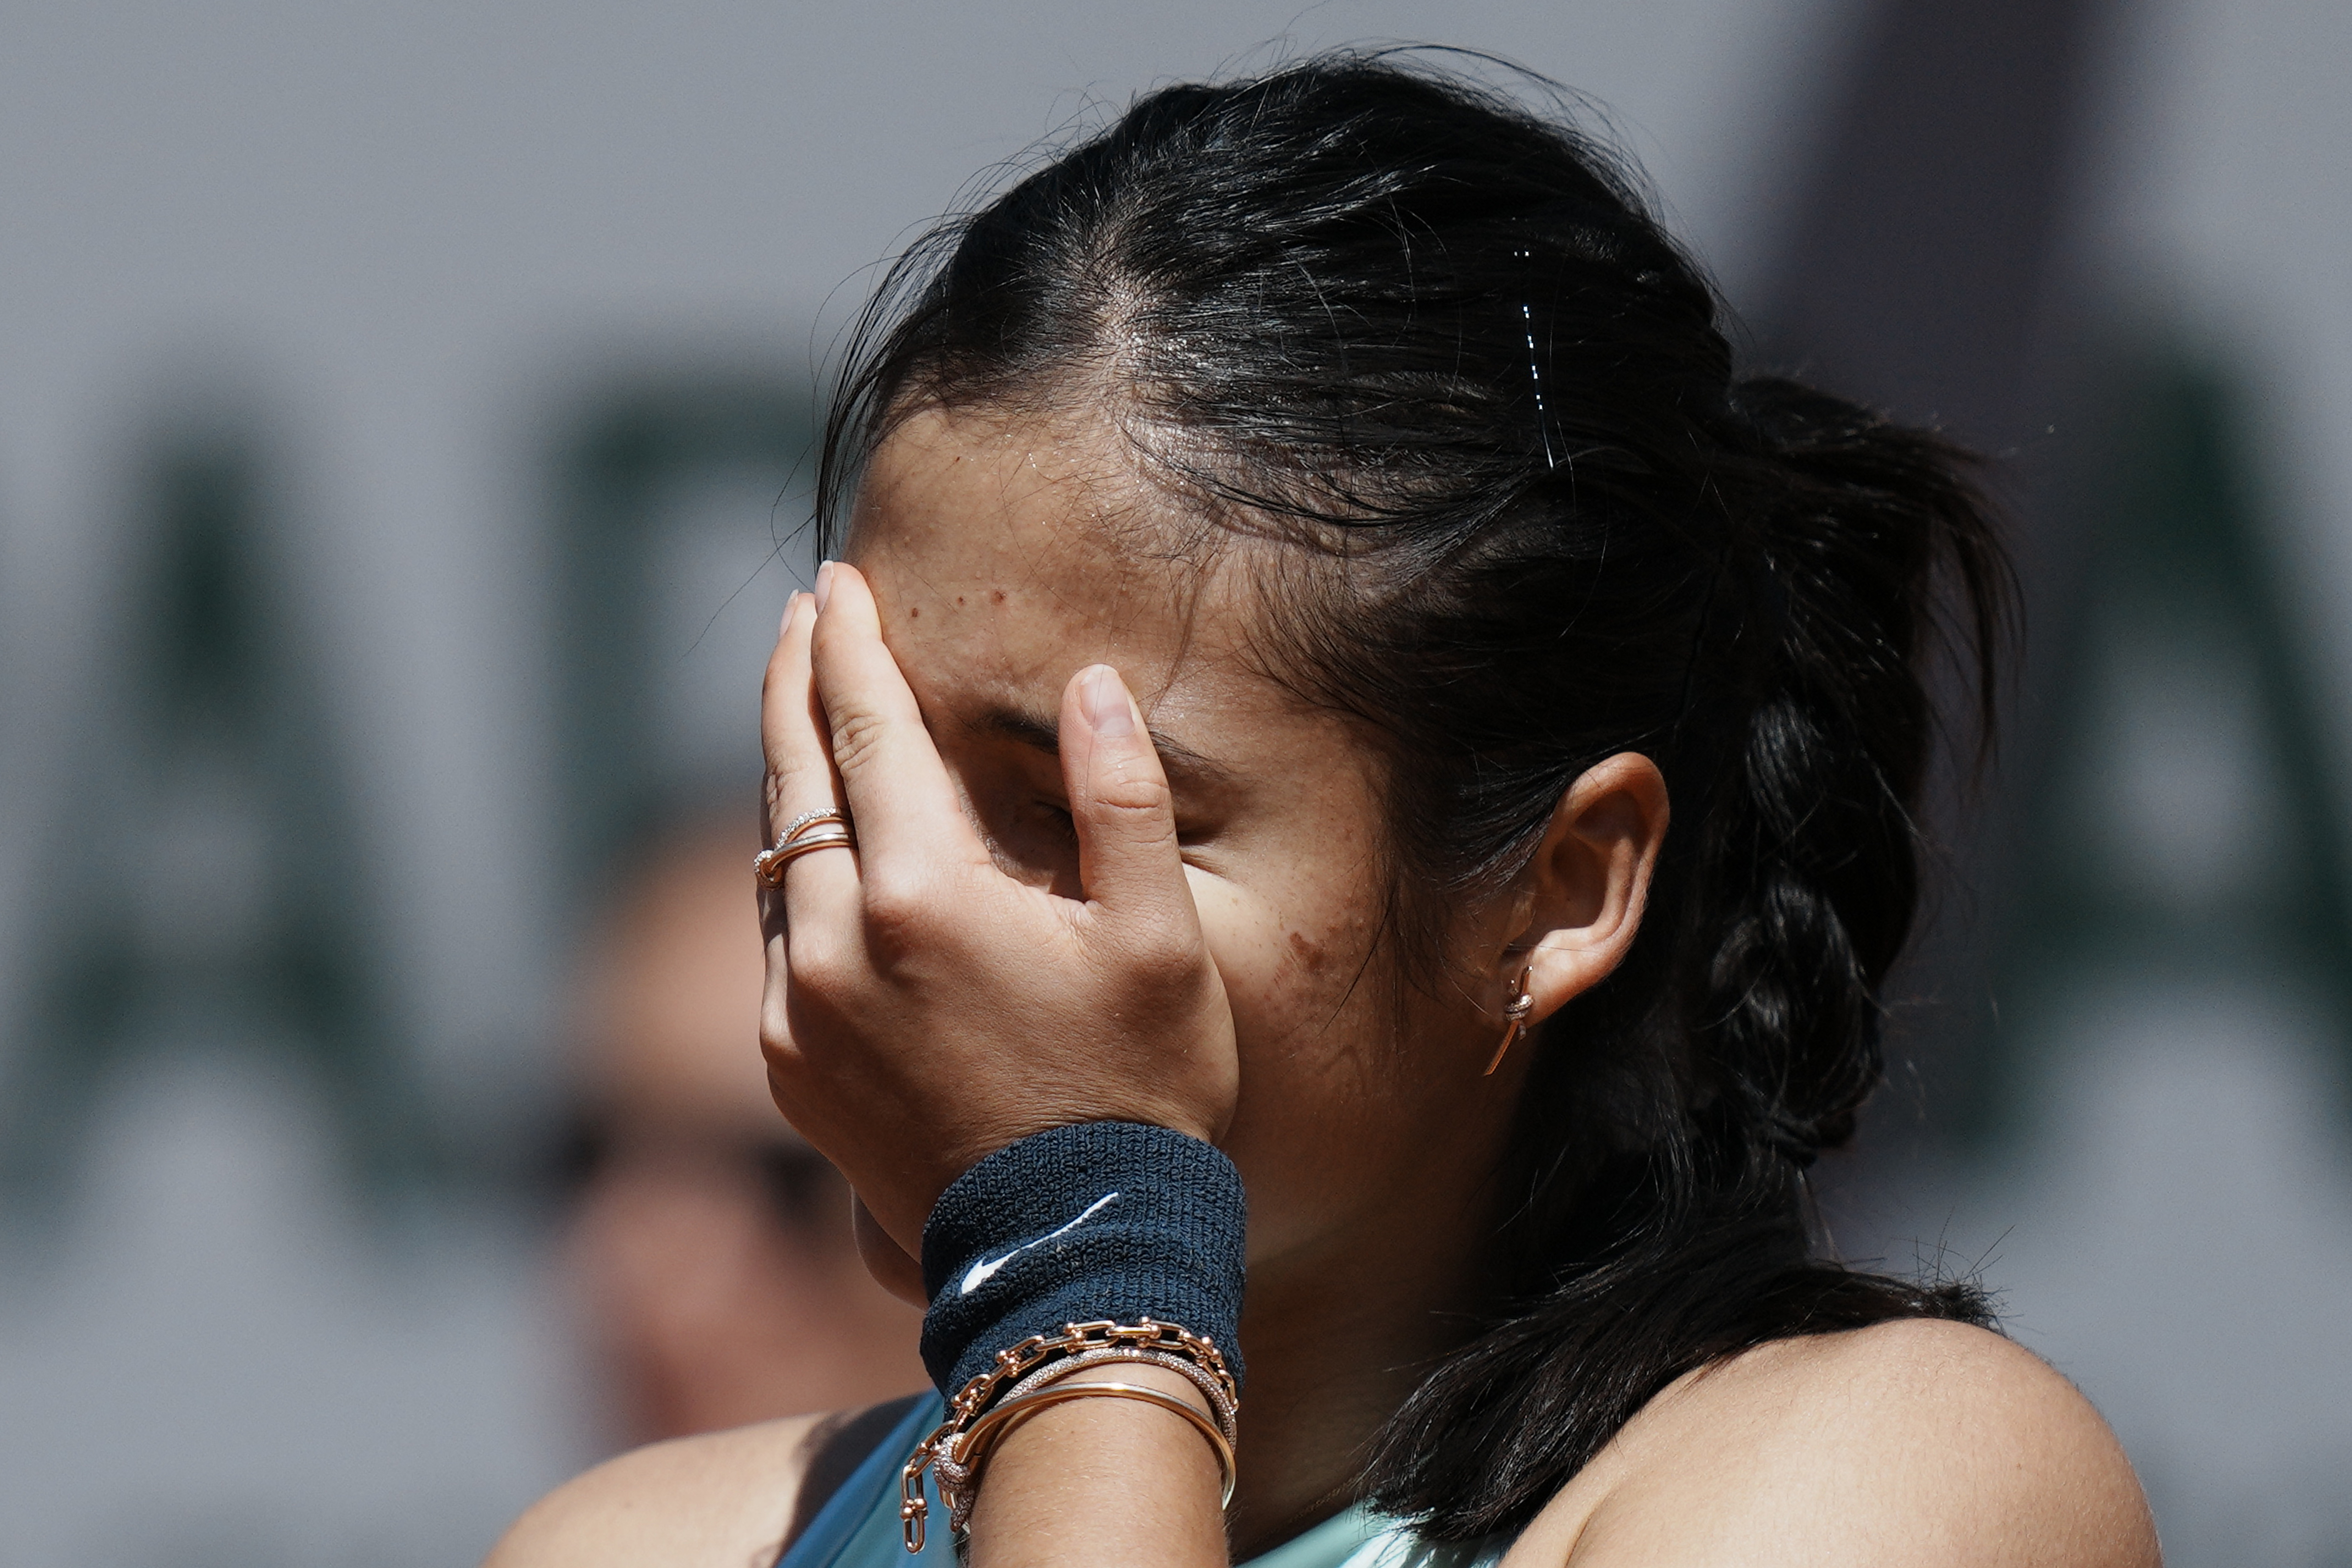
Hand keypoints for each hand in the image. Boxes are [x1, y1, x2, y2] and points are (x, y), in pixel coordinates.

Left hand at [756, 563, 1239, 1258]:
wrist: (1071, 1253)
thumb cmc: (1138, 1091)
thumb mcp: (1161, 938)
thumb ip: (1121, 797)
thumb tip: (1091, 685)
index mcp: (924, 895)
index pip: (866, 729)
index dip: (850, 645)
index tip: (837, 583)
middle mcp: (834, 946)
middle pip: (797, 778)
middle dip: (796, 685)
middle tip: (802, 619)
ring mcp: (796, 1012)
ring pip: (778, 858)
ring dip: (791, 779)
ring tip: (809, 720)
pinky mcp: (789, 1067)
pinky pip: (777, 940)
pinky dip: (794, 877)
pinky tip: (819, 854)